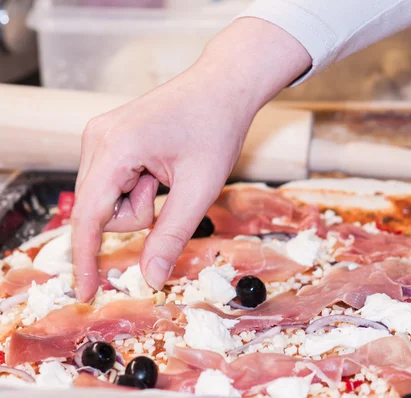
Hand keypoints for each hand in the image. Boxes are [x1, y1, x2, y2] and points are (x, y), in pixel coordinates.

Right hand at [71, 18, 310, 301]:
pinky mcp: (110, 138)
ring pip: (108, 199)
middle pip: (100, 210)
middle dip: (138, 213)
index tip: (86, 293)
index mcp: (114, 148)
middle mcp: (97, 138)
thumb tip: (152, 278)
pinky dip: (138, 187)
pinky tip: (160, 167)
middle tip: (169, 187)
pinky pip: (114, 183)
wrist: (224, 86)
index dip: (85, 260)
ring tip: (168, 173)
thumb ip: (171, 235)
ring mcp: (100, 135)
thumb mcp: (200, 188)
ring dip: (140, 200)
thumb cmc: (217, 127)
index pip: (88, 217)